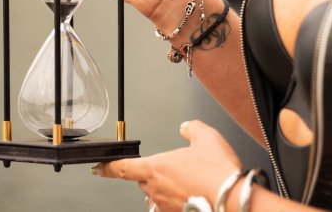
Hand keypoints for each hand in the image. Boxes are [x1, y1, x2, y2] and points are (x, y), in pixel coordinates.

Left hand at [92, 120, 241, 211]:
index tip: (99, 167)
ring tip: (184, 184)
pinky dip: (176, 201)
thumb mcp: (206, 137)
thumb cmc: (217, 172)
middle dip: (151, 175)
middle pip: (143, 182)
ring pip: (155, 197)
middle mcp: (156, 190)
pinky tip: (192, 195)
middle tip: (172, 169)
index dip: (108, 167)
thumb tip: (187, 127)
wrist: (232, 200)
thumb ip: (192, 128)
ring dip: (162, 190)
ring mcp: (166, 207)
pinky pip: (169, 208)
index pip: (122, 168)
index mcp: (156, 168)